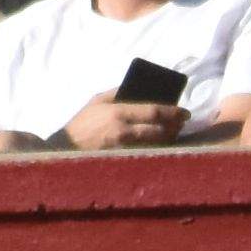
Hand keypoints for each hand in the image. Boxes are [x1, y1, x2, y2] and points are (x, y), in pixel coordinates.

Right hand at [58, 94, 190, 149]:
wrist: (66, 149)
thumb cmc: (82, 124)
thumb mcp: (96, 101)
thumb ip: (117, 92)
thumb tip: (139, 88)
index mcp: (118, 112)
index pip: (153, 111)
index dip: (172, 112)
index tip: (185, 112)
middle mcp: (124, 131)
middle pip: (159, 129)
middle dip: (174, 126)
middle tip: (182, 123)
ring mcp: (124, 149)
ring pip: (156, 144)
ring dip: (169, 138)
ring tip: (175, 132)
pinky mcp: (123, 161)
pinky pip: (147, 154)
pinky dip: (157, 148)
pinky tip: (162, 144)